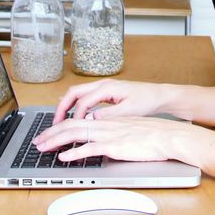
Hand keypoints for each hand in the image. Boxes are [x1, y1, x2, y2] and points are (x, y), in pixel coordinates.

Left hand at [34, 116, 208, 164]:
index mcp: (108, 120)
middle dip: (50, 133)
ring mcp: (109, 134)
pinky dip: (74, 153)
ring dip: (55, 141)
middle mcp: (106, 124)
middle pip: (71, 124)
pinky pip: (90, 148)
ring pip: (75, 134)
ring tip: (43, 148)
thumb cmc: (154, 134)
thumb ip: (114, 132)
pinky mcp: (115, 146)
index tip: (48, 133)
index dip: (60, 125)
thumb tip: (102, 138)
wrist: (169, 136)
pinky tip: (64, 157)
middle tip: (37, 141)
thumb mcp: (129, 128)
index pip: (78, 119)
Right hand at [47, 79, 168, 124]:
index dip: (75, 116)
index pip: (82, 101)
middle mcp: (103, 84)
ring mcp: (104, 87)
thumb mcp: (128, 111)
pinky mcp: (106, 92)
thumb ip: (108, 115)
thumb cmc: (147, 101)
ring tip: (60, 121)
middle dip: (62, 108)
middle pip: (74, 93)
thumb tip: (90, 121)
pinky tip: (75, 117)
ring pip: (78, 94)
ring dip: (67, 106)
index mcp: (107, 87)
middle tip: (54, 123)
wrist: (159, 95)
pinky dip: (76, 106)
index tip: (70, 129)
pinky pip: (85, 97)